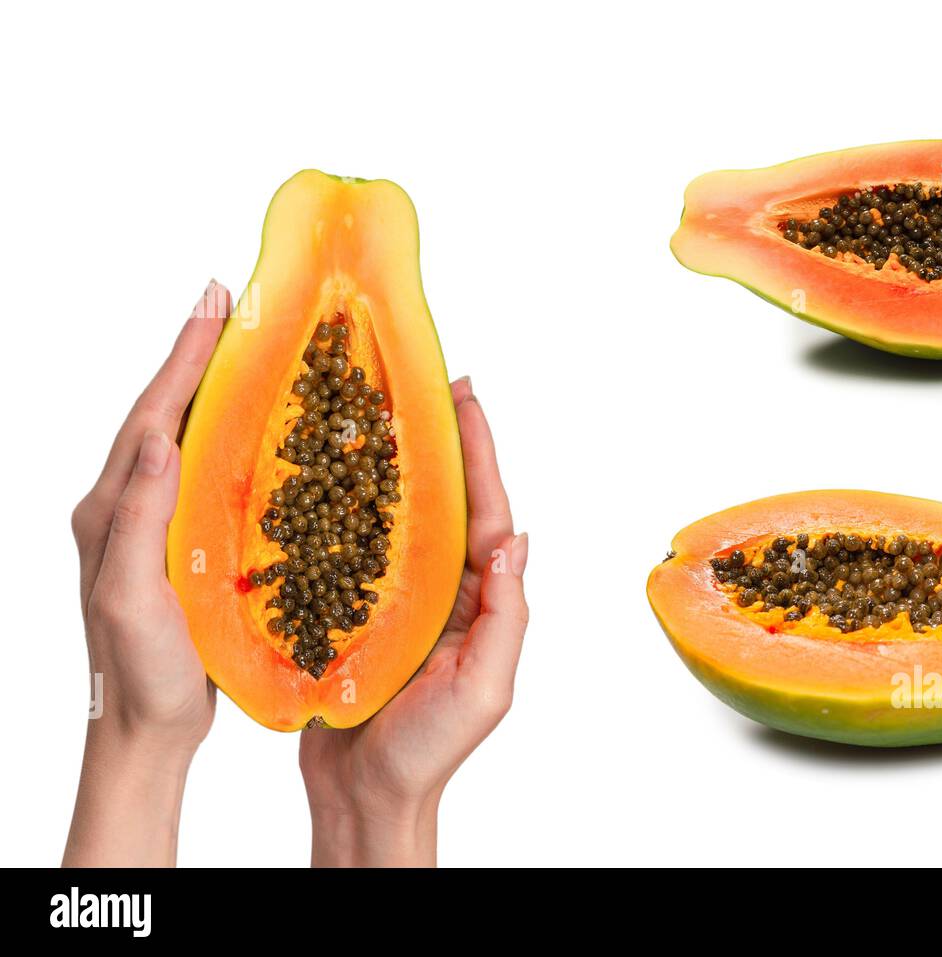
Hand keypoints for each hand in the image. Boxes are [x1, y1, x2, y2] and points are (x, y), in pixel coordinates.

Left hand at [64, 280, 228, 865]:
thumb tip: (158, 439)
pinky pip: (205, 474)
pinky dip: (229, 437)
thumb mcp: (130, 594)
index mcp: (112, 508)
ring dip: (214, 390)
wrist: (142, 726)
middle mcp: (126, 504)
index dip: (185, 357)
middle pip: (167, 413)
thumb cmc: (139, 670)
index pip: (154, 415)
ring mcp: (152, 523)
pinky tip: (258, 430)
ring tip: (250, 352)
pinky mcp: (180, 543)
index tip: (216, 303)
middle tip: (234, 307)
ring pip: (186, 439)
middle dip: (198, 356)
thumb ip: (137, 517)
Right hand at [300, 377, 528, 866]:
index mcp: (479, 601)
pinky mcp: (352, 610)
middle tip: (422, 382)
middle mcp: (443, 590)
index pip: (484, 512)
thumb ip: (504, 616)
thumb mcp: (485, 688)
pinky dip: (345, 510)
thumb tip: (516, 541)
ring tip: (375, 410)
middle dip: (436, 442)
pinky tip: (327, 475)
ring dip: (390, 464)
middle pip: (442, 500)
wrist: (366, 795)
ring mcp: (398, 598)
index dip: (477, 454)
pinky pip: (352, 549)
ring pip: (397, 516)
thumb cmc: (430, 752)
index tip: (466, 397)